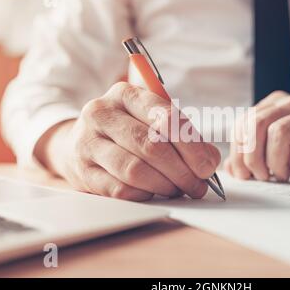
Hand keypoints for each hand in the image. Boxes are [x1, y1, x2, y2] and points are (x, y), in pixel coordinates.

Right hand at [35, 82, 220, 200]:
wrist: (79, 141)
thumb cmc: (126, 130)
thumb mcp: (151, 120)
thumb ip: (183, 135)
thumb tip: (210, 160)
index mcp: (125, 94)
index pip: (165, 118)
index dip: (191, 146)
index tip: (207, 167)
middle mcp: (102, 113)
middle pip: (151, 146)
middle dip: (182, 171)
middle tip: (197, 185)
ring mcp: (88, 143)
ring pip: (135, 170)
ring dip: (164, 186)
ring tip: (177, 190)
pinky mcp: (82, 172)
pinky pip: (120, 189)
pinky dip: (144, 195)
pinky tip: (153, 193)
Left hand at [225, 91, 289, 182]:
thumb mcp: (279, 148)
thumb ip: (253, 155)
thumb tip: (231, 169)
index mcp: (274, 105)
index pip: (243, 123)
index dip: (238, 151)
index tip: (244, 173)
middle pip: (257, 124)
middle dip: (252, 156)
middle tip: (260, 176)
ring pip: (279, 133)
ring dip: (275, 162)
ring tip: (282, 176)